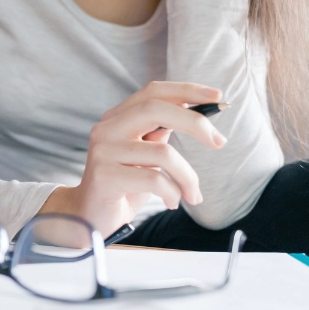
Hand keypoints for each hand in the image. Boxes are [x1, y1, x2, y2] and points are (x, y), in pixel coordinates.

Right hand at [39, 81, 226, 235]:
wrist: (89, 219)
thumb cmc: (124, 187)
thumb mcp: (146, 156)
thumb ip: (161, 134)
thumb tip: (199, 117)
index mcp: (117, 118)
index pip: (153, 92)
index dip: (186, 90)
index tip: (217, 97)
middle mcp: (106, 129)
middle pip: (155, 109)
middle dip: (195, 122)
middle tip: (220, 142)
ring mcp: (103, 151)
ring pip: (162, 152)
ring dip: (188, 177)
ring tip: (193, 194)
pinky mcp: (105, 177)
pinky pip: (154, 180)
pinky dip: (172, 193)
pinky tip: (172, 202)